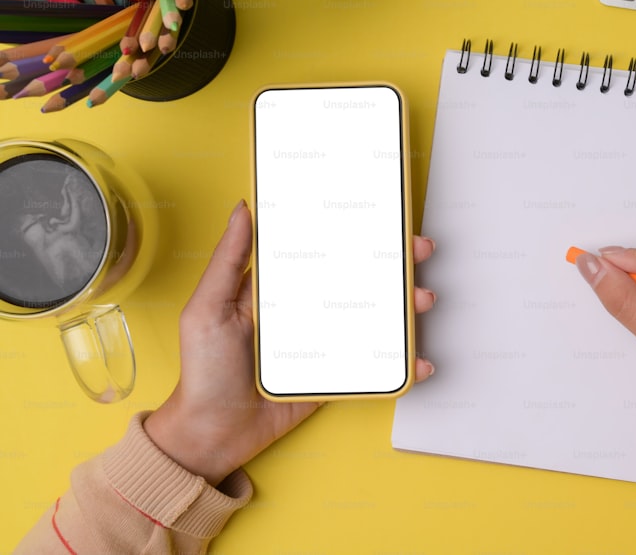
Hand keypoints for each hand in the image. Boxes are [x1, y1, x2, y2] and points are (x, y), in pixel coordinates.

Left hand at [144, 201, 436, 485]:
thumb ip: (228, 261)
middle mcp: (308, 310)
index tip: (382, 215)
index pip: (324, 250)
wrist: (212, 436)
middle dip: (395, 262)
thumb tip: (243, 209)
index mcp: (280, 288)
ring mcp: (327, 343)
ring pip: (377, 317)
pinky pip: (376, 364)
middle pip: (360, 279)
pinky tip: (419, 362)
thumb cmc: (203, 371)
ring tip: (422, 300)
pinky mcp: (337, 375)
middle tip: (418, 250)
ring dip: (407, 307)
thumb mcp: (207, 309)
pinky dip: (404, 364)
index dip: (354, 232)